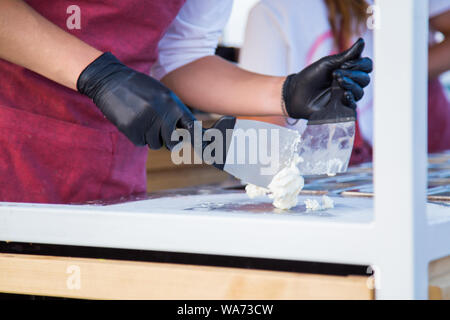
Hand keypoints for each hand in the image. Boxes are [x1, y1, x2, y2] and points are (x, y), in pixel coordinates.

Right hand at [77, 52, 195, 149]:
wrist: (111, 80)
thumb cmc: (139, 88)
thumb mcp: (162, 94)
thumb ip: (174, 111)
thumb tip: (186, 134)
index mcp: (173, 104)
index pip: (191, 127)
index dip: (196, 139)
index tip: (200, 148)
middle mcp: (162, 114)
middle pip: (172, 143)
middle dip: (169, 142)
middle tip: (164, 136)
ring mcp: (147, 122)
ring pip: (155, 144)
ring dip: (151, 137)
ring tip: (143, 121)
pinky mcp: (132, 129)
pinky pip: (141, 142)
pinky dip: (138, 136)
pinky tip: (133, 122)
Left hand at [282, 38, 372, 118]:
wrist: (296, 93)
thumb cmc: (310, 77)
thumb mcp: (328, 63)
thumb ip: (346, 55)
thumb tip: (361, 41)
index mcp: (349, 70)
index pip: (366, 66)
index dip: (360, 64)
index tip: (344, 64)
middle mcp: (350, 83)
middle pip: (365, 79)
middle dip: (353, 75)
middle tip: (336, 74)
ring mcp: (346, 96)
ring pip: (360, 92)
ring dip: (350, 85)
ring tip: (336, 82)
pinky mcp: (341, 108)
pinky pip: (353, 105)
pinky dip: (351, 99)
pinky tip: (344, 94)